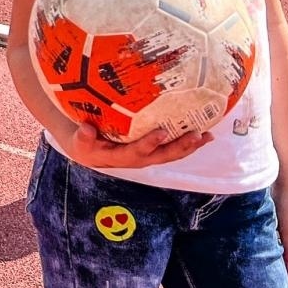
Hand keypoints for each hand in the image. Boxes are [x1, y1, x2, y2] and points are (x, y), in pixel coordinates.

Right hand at [61, 121, 213, 168]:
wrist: (90, 151)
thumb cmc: (85, 144)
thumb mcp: (79, 142)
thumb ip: (83, 137)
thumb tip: (86, 129)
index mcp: (121, 157)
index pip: (137, 152)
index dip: (149, 144)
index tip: (161, 132)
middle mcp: (139, 159)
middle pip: (162, 156)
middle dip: (180, 147)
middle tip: (196, 135)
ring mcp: (148, 156)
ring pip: (172, 154)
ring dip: (190, 146)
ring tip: (207, 135)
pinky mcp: (154, 150)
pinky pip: (173, 148)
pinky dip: (188, 143)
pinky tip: (203, 134)